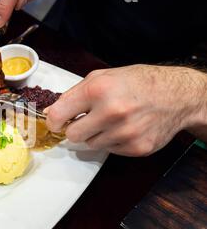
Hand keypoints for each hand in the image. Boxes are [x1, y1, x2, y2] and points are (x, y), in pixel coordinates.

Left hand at [45, 65, 206, 155]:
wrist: (177, 95)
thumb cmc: (138, 83)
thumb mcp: (102, 77)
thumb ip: (73, 95)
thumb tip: (51, 112)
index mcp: (99, 89)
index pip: (59, 115)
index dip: (54, 120)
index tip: (56, 122)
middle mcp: (112, 112)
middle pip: (72, 135)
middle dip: (76, 128)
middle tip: (87, 119)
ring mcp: (125, 132)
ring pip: (90, 145)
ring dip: (95, 135)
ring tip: (111, 120)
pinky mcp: (136, 147)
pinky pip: (109, 151)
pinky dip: (112, 141)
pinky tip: (124, 128)